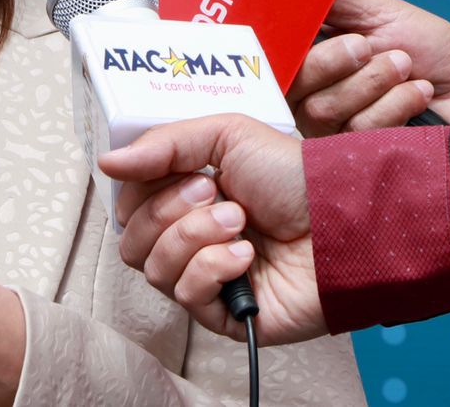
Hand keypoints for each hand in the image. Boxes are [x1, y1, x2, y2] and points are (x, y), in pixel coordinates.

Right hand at [100, 114, 326, 345]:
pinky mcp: (224, 313)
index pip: (129, 205)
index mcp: (183, 198)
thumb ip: (161, 145)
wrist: (342, 219)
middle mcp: (189, 239)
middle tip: (218, 194)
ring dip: (196, 237)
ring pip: (153, 269)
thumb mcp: (226, 135)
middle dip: (173, 211)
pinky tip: (247, 257)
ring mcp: (205, 278)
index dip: (144, 190)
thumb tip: (107, 162)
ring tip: (240, 224)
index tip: (187, 171)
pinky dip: (213, 269)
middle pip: (132, 239)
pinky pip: (186, 297)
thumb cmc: (292, 176)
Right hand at [289, 0, 449, 134]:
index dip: (282, 46)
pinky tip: (419, 93)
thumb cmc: (434, 50)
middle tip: (368, 47)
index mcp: (313, 54)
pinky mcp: (356, 157)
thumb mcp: (379, 11)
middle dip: (333, 61)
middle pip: (291, 83)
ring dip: (373, 82)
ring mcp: (333, 128)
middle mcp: (313, 92)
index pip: (273, 54)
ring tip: (408, 68)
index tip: (308, 32)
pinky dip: (394, 106)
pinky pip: (355, 132)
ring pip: (322, 110)